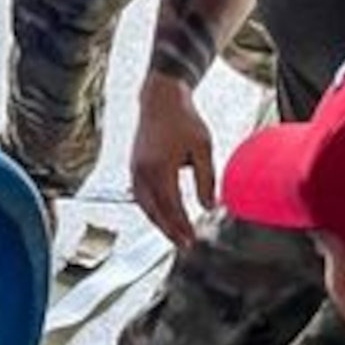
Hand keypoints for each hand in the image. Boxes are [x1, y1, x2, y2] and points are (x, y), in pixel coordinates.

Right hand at [130, 74, 214, 247]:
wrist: (160, 100)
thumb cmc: (183, 121)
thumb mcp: (203, 149)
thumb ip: (207, 179)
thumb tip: (210, 206)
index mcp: (160, 168)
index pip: (171, 206)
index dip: (181, 225)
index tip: (192, 239)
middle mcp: (143, 172)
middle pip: (154, 211)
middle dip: (169, 230)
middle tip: (185, 244)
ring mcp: (135, 170)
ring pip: (145, 206)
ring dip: (159, 222)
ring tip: (175, 234)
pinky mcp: (134, 167)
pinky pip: (140, 196)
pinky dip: (152, 209)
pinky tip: (163, 215)